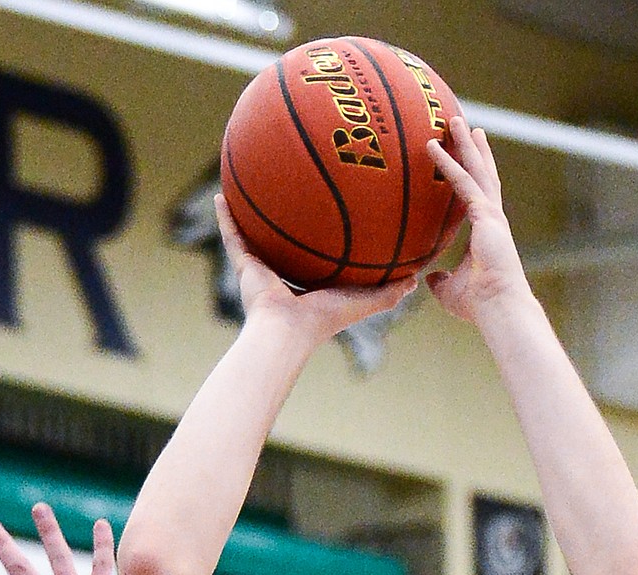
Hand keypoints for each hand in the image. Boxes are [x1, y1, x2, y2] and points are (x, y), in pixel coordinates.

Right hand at [216, 194, 417, 345]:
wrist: (289, 331)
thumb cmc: (327, 318)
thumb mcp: (366, 300)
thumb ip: (390, 290)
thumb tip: (417, 278)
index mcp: (310, 281)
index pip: (316, 252)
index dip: (322, 232)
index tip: (329, 207)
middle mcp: (284, 272)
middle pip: (285, 238)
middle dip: (287, 216)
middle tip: (291, 184)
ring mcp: (261, 269)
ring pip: (255, 232)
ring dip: (251, 210)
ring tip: (249, 180)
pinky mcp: (243, 266)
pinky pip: (232, 235)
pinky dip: (225, 216)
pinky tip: (221, 192)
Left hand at [424, 116, 528, 321]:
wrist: (498, 308)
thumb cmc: (479, 304)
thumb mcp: (449, 290)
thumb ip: (439, 280)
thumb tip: (428, 277)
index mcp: (486, 231)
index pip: (478, 194)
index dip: (472, 173)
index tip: (467, 153)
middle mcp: (491, 217)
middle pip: (482, 173)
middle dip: (473, 148)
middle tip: (464, 124)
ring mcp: (491, 214)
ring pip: (476, 169)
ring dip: (464, 143)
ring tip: (454, 119)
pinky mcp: (486, 216)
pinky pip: (463, 183)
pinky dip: (449, 163)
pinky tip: (434, 147)